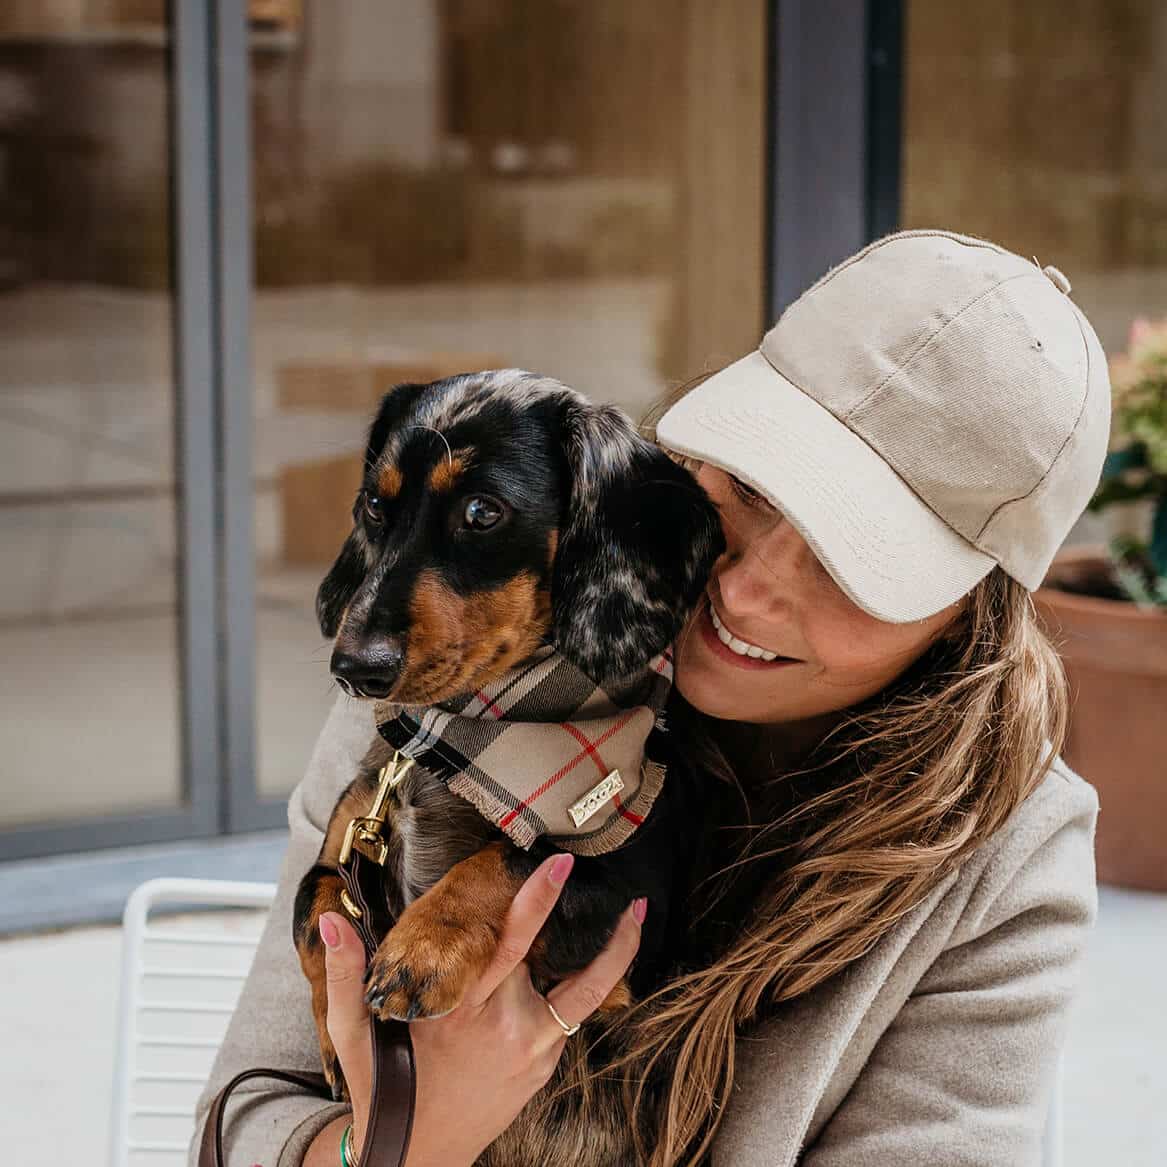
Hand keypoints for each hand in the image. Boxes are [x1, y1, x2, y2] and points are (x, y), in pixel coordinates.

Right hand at [309, 853, 645, 1166]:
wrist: (417, 1155)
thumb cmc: (384, 1087)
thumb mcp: (354, 1033)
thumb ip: (346, 973)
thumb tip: (331, 921)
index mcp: (460, 1008)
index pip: (506, 943)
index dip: (535, 902)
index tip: (557, 866)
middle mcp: (504, 1026)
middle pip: (550, 958)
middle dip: (577, 914)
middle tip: (589, 865)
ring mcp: (531, 1049)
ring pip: (582, 992)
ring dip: (614, 952)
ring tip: (635, 912)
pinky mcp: (544, 1066)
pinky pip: (571, 1017)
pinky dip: (586, 985)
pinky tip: (601, 952)